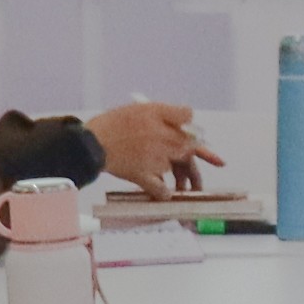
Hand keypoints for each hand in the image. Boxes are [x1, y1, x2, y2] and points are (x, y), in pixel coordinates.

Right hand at [87, 102, 210, 194]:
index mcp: (161, 120)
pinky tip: (165, 195)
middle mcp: (162, 138)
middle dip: (199, 162)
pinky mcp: (143, 175)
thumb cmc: (112, 124)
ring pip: (176, 169)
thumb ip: (168, 113)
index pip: (191, 125)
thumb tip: (189, 117)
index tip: (214, 154)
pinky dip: (164, 194)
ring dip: (182, 180)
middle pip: (189, 150)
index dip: (201, 139)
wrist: (90, 143)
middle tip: (207, 172)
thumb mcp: (141, 108)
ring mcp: (154, 158)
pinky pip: (160, 189)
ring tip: (184, 189)